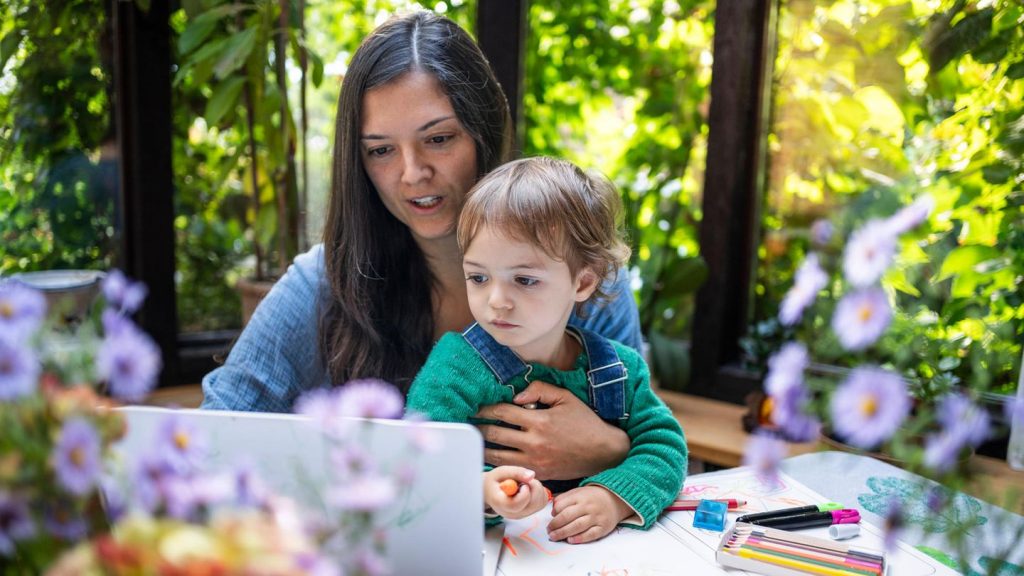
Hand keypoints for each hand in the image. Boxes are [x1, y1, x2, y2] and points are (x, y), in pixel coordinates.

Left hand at [475, 380, 629, 479]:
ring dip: (483, 447)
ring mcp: (534, 461)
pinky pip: (510, 469)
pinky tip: (489, 457)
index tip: (476, 407)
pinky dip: (497, 463)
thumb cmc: (584, 422)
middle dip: (479, 428)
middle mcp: (534, 442)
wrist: (603, 453)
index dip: (485, 409)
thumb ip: (539, 390)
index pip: (502, 413)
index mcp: (539, 421)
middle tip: (469, 423)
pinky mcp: (538, 474)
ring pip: (498, 456)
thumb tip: (515, 397)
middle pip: (495, 434)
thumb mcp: (565, 398)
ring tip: (474, 441)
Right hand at [484, 466, 548, 519]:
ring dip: (537, 488)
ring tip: (525, 483)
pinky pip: (542, 502)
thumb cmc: (495, 481)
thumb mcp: (500, 472)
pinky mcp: (529, 512)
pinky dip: (540, 493)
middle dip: (534, 487)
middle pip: (532, 504)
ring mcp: (522, 515)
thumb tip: (532, 475)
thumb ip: (515, 472)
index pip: (517, 505)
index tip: (522, 483)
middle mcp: (512, 513)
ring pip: (540, 502)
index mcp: (501, 504)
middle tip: (524, 479)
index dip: (524, 492)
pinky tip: (530, 488)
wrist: (491, 492)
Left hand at [547, 485, 632, 543]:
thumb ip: (564, 499)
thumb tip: (553, 512)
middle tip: (549, 531)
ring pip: (577, 526)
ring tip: (554, 537)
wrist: (615, 499)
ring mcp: (596, 517)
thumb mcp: (578, 492)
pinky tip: (570, 540)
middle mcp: (588, 506)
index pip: (562, 505)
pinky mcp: (603, 527)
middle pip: (567, 516)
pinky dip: (580, 538)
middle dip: (555, 525)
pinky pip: (590, 534)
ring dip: (563, 533)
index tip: (550, 521)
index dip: (553, 514)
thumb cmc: (592, 497)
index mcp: (580, 496)